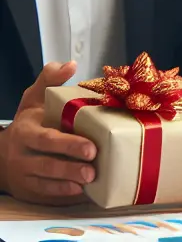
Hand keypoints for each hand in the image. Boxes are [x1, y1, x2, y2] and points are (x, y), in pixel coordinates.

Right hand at [0, 61, 96, 202]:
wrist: (2, 154)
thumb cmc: (30, 121)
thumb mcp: (34, 97)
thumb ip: (49, 79)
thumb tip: (70, 65)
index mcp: (26, 132)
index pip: (46, 139)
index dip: (68, 144)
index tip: (91, 146)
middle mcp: (22, 156)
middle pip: (46, 164)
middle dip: (71, 167)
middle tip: (94, 167)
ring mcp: (23, 176)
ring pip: (45, 182)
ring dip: (68, 183)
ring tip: (90, 181)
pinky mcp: (27, 191)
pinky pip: (43, 196)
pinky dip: (61, 195)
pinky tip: (79, 194)